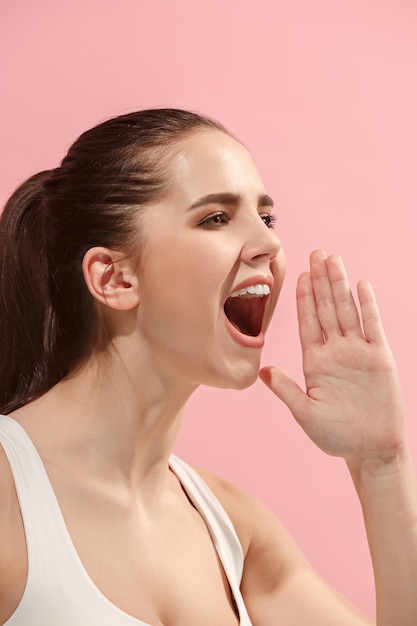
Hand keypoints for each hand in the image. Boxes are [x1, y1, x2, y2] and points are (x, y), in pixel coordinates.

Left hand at [260, 250, 404, 465]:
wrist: (371, 449)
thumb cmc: (336, 436)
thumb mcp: (305, 413)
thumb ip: (286, 390)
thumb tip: (262, 372)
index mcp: (315, 361)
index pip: (308, 322)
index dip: (303, 298)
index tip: (298, 275)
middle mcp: (335, 351)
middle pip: (326, 308)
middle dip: (321, 281)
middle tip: (316, 253)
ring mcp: (358, 351)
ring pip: (347, 310)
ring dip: (340, 285)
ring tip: (333, 260)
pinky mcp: (379, 357)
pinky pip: (373, 325)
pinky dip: (367, 305)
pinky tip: (361, 285)